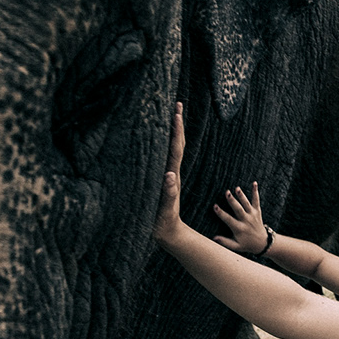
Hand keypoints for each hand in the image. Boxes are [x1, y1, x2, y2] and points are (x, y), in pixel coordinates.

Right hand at [154, 102, 185, 247]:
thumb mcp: (165, 208)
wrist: (168, 233)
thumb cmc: (164, 222)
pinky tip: (161, 139)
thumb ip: (168, 193)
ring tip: (171, 116)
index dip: (177, 130)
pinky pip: (165, 158)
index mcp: (172, 175)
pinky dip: (164, 145)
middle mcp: (172, 172)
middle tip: (177, 104)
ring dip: (172, 132)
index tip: (177, 111)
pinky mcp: (163, 181)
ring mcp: (168, 176)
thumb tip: (170, 175)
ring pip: (172, 149)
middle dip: (177, 124)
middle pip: (177, 143)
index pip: (176, 148)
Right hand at [212, 181, 268, 254]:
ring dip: (242, 195)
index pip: (228, 220)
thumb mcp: (236, 246)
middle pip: (238, 209)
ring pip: (246, 204)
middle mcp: (246, 221)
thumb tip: (214, 238)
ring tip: (237, 188)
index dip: (221, 213)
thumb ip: (225, 242)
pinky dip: (255, 192)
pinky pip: (256, 200)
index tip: (215, 206)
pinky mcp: (257, 211)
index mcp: (239, 229)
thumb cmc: (246, 244)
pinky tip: (254, 183)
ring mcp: (252, 215)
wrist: (262, 243)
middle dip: (232, 201)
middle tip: (227, 192)